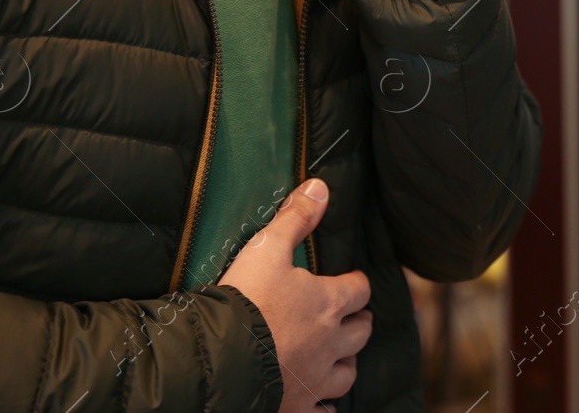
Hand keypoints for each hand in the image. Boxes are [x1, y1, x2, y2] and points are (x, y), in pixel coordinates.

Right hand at [219, 179, 372, 412]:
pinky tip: (320, 402)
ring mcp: (315, 379)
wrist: (218, 360)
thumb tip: (321, 187)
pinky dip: (324, 405)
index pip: (358, 288)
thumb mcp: (267, 249)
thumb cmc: (245, 301)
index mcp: (327, 304)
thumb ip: (295, 218)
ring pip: (348, 373)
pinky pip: (323, 411)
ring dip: (347, 363)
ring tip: (339, 356)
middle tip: (350, 316)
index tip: (350, 280)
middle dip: (358, 322)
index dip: (356, 282)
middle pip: (361, 332)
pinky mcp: (296, 407)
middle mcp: (329, 344)